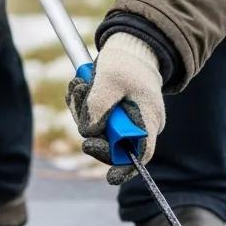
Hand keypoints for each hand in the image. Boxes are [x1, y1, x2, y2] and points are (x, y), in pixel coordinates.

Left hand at [65, 33, 165, 184]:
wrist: (130, 47)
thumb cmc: (126, 62)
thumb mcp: (109, 79)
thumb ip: (98, 106)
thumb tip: (87, 132)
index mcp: (148, 119)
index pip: (141, 154)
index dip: (126, 168)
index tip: (110, 177)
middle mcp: (139, 126)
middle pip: (111, 146)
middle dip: (89, 129)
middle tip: (78, 100)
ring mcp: (125, 122)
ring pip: (98, 133)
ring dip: (82, 112)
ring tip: (78, 86)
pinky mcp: (113, 115)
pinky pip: (93, 121)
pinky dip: (82, 107)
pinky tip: (80, 87)